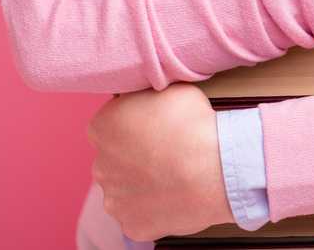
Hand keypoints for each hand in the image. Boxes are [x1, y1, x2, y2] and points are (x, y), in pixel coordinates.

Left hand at [86, 83, 234, 241]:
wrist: (214, 169)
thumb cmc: (193, 125)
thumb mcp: (168, 89)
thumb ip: (147, 95)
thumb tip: (148, 97)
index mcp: (102, 126)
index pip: (109, 124)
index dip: (132, 124)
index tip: (153, 127)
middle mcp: (100, 164)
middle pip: (113, 158)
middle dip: (132, 156)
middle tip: (164, 150)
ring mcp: (114, 199)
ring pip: (123, 189)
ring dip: (140, 183)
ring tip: (171, 175)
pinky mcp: (131, 225)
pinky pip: (138, 214)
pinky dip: (152, 208)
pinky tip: (172, 195)